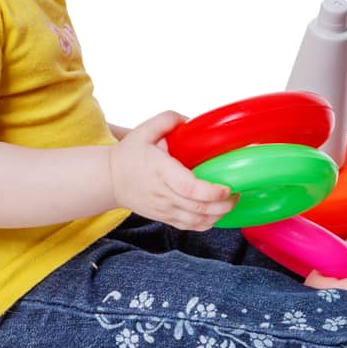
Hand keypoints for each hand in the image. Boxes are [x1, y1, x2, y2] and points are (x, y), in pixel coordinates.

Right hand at [109, 111, 231, 229]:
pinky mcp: (164, 217)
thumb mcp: (143, 130)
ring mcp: (163, 209)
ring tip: (231, 203)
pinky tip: (217, 213)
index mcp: (160, 171)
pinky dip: (206, 224)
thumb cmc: (129, 154)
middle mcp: (163, 193)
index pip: (188, 188)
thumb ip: (167, 120)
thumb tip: (190, 120)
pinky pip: (189, 227)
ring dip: (218, 215)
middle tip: (237, 193)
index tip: (227, 187)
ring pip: (196, 221)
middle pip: (198, 207)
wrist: (109, 180)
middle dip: (223, 205)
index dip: (211, 191)